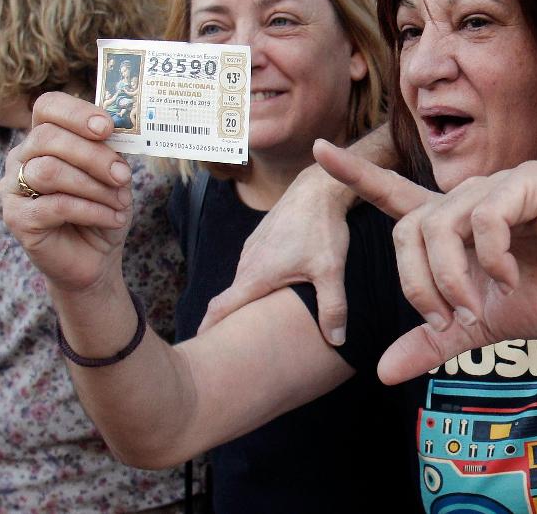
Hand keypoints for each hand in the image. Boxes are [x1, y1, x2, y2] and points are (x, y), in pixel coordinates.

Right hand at [1, 93, 133, 293]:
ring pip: (49, 171)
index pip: (48, 107)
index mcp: (45, 138)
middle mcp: (23, 158)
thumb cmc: (104, 208)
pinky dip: (93, 210)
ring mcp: (14, 187)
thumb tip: (120, 131)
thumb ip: (112, 150)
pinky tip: (113, 218)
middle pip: (48, 137)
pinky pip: (56, 205)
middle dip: (94, 155)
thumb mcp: (115, 174)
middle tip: (123, 176)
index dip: (76, 112)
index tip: (107, 127)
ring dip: (94, 186)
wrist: (97, 255)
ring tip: (119, 202)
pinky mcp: (18, 218)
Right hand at [200, 161, 353, 344]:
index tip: (200, 349)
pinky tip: (271, 293)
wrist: (319, 187)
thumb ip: (332, 307)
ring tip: (253, 326)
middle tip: (232, 349)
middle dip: (229, 324)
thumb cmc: (322, 227)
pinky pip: (253, 268)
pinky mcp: (263, 239)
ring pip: (243, 283)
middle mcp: (247, 262)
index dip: (208, 331)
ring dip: (245, 303)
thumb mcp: (331, 270)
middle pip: (230, 300)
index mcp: (255, 275)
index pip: (220, 309)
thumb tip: (336, 341)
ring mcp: (253, 249)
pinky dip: (256, 284)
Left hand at [313, 140, 536, 384]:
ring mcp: (497, 184)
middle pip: (408, 231)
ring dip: (451, 278)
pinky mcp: (527, 182)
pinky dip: (491, 257)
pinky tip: (511, 276)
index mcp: (455, 222)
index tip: (319, 150)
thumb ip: (433, 341)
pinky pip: (483, 218)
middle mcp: (469, 196)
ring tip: (478, 305)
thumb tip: (382, 371)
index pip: (395, 194)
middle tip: (446, 320)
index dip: (356, 173)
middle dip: (418, 285)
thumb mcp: (482, 325)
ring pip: (440, 225)